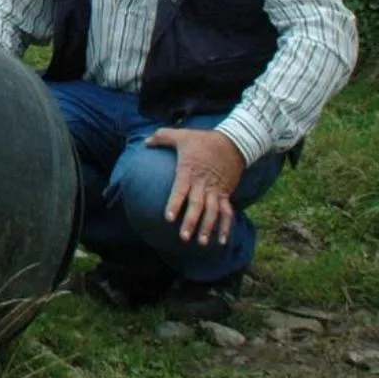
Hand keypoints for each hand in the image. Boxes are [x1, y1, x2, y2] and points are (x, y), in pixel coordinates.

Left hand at [147, 126, 244, 246]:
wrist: (233, 143)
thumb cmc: (203, 140)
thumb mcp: (182, 135)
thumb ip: (161, 137)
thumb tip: (145, 143)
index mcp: (189, 171)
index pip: (180, 190)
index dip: (175, 203)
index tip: (168, 218)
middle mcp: (203, 184)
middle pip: (197, 205)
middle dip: (191, 222)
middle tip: (183, 237)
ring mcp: (216, 190)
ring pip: (212, 212)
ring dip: (208, 228)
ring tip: (201, 242)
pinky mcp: (225, 194)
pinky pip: (227, 213)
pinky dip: (226, 227)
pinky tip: (222, 241)